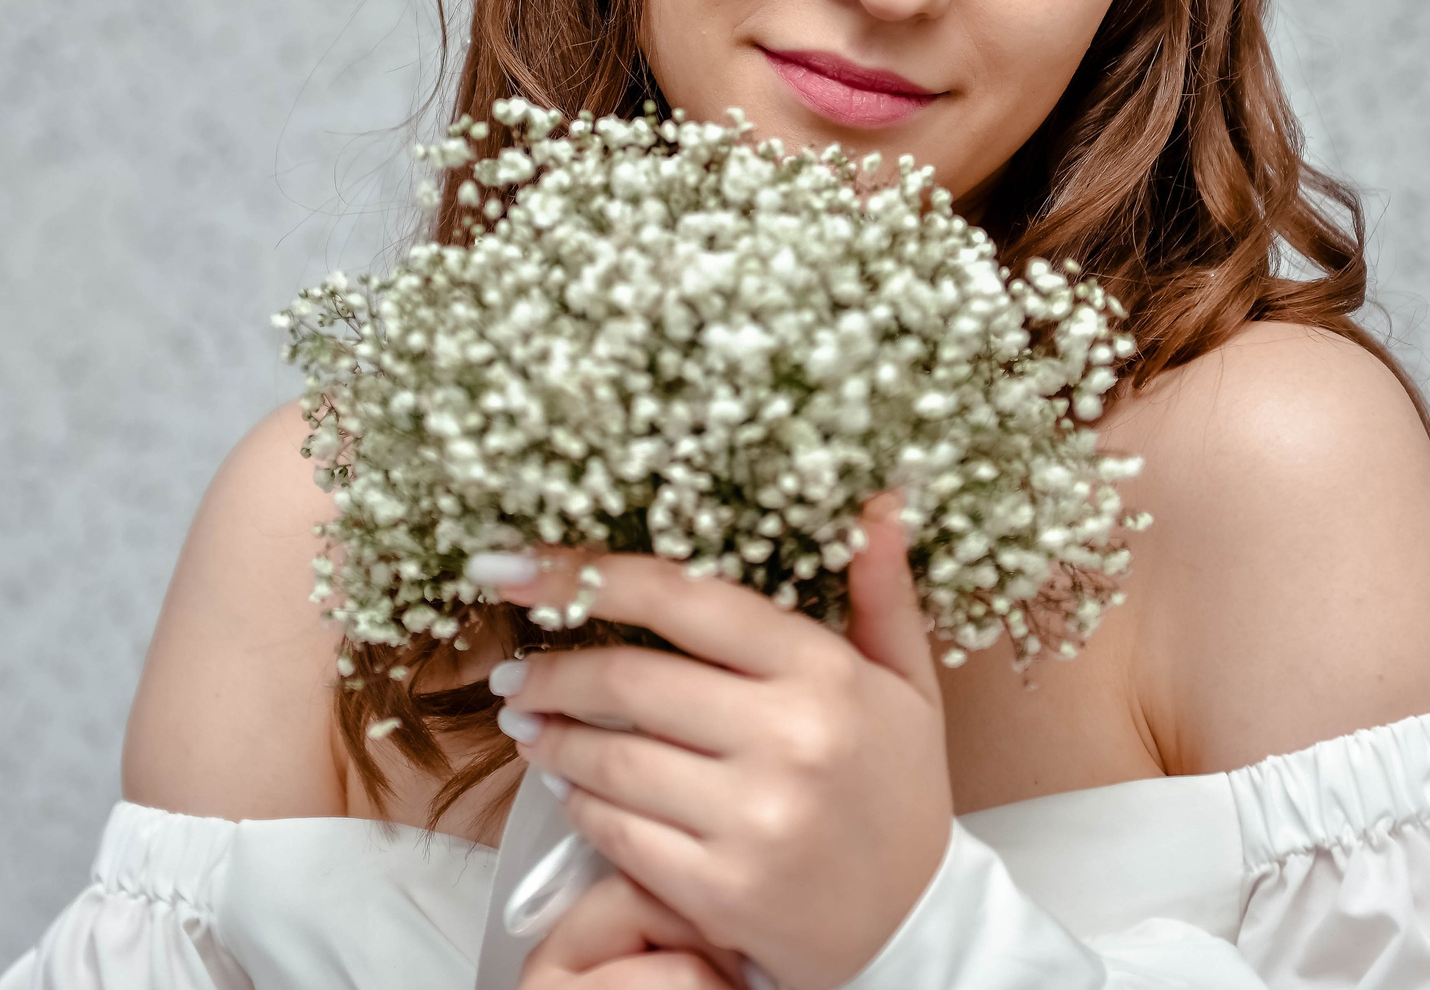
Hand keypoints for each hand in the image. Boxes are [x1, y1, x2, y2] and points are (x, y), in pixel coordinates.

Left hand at [479, 493, 951, 989]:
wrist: (915, 929)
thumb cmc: (898, 791)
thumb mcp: (906, 684)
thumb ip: (881, 591)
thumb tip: (881, 500)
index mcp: (824, 674)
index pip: (682, 600)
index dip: (585, 576)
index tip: (514, 568)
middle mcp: (790, 742)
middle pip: (627, 682)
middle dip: (550, 673)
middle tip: (514, 671)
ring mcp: (753, 822)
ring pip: (609, 762)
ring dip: (553, 739)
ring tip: (530, 725)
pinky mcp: (721, 892)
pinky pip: (616, 833)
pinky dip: (580, 805)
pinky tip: (571, 788)